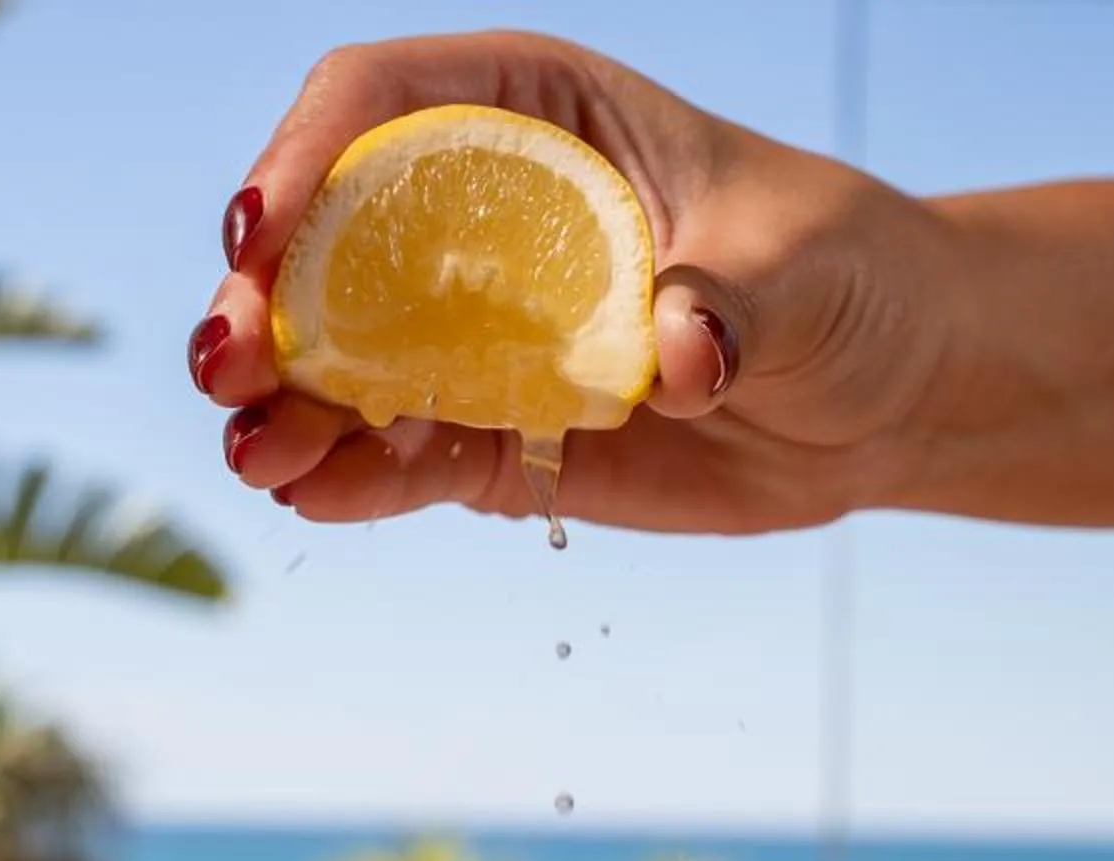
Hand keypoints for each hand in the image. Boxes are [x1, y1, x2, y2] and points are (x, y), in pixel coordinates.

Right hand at [189, 32, 945, 534]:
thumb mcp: (801, 262)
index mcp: (534, 117)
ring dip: (285, 407)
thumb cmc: (846, 274)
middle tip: (226, 368)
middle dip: (263, 302)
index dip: (304, 159)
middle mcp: (479, 218)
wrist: (886, 391)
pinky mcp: (495, 435)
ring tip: (258, 457)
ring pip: (342, 361)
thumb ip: (732, 297)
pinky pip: (402, 457)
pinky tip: (313, 500)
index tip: (261, 233)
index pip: (379, 107)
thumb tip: (680, 355)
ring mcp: (477, 335)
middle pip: (328, 241)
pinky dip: (352, 480)